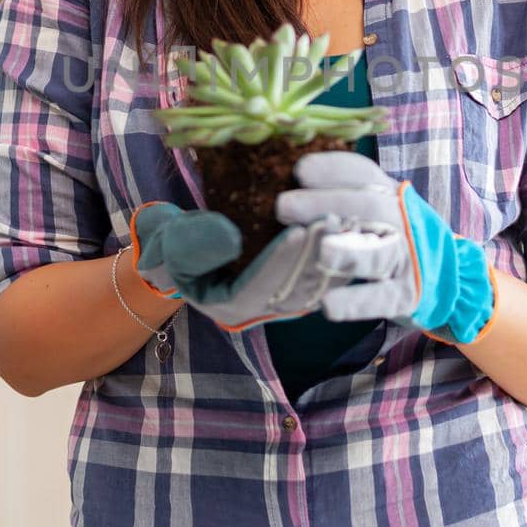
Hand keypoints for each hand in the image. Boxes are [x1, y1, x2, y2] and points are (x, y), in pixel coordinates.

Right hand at [130, 201, 352, 332]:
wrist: (188, 248)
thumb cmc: (176, 244)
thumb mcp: (171, 242)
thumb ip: (193, 242)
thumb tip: (231, 238)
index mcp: (230, 306)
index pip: (260, 287)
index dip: (279, 261)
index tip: (296, 230)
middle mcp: (264, 309)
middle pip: (297, 285)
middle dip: (316, 252)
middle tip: (334, 218)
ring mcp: (287, 298)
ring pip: (319, 282)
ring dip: (335, 251)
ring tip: (348, 217)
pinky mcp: (303, 282)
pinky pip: (329, 272)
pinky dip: (342, 250)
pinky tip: (354, 222)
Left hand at [274, 152, 496, 343]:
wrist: (453, 278)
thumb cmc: (399, 237)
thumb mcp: (384, 207)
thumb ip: (350, 193)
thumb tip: (294, 172)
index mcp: (393, 195)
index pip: (364, 174)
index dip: (333, 170)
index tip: (300, 170)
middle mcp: (404, 221)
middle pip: (369, 207)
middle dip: (326, 203)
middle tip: (283, 206)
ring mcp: (408, 259)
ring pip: (379, 253)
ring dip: (348, 252)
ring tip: (320, 252)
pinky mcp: (407, 296)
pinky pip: (380, 298)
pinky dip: (356, 302)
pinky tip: (328, 306)